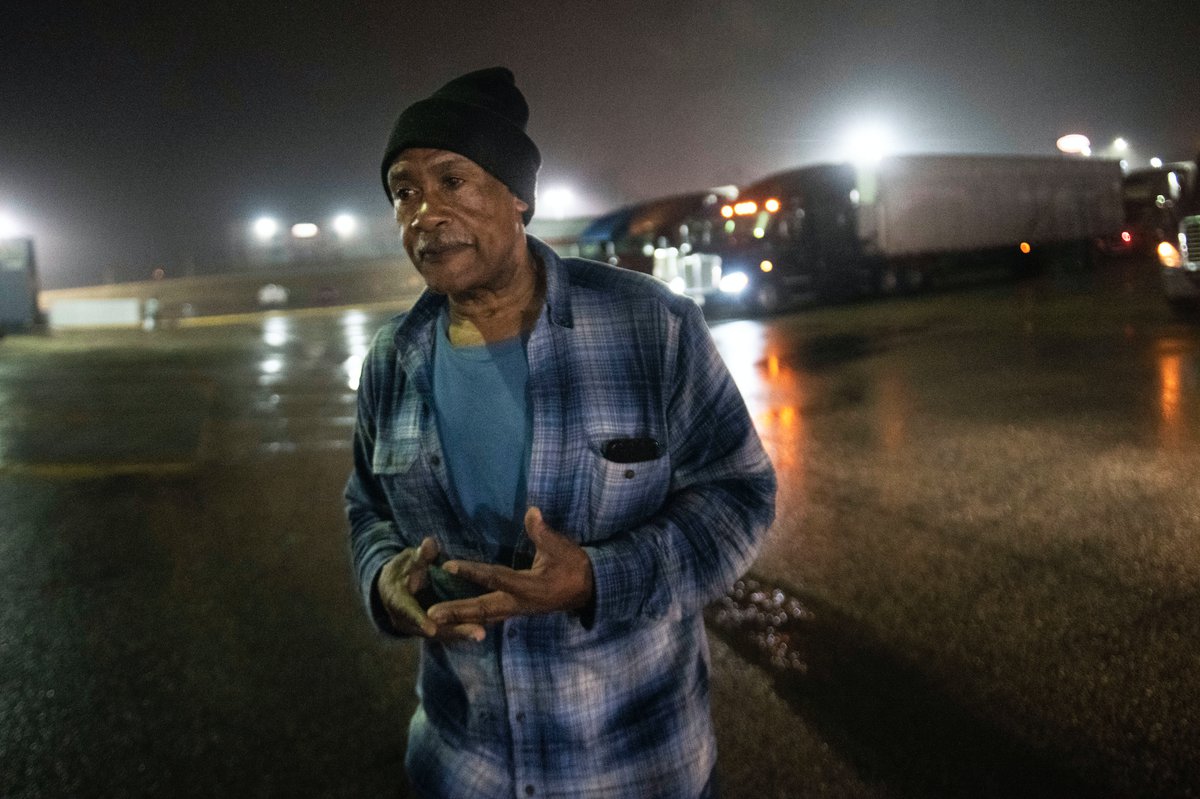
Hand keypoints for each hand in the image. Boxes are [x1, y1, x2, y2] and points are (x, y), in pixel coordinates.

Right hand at [376, 538, 484, 641]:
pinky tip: (481, 629)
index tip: (431, 629)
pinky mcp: (431, 629)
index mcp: (396, 600)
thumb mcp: (408, 559)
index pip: (408, 610)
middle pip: (431, 629)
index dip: (419, 619)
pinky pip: (447, 632)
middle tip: (477, 633)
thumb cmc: (402, 569)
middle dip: (453, 631)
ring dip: (462, 634)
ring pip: (441, 633)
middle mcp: (405, 620)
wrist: (393, 587)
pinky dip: (462, 631)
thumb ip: (420, 555)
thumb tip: (430, 544)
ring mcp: (418, 628)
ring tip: (481, 634)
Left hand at [426, 507, 594, 638]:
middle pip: (483, 609)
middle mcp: (519, 604)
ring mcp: (517, 610)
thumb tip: (531, 512)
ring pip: (484, 616)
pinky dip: (472, 618)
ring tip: (435, 619)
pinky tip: (456, 619)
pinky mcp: (516, 610)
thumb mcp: (563, 548)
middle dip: (457, 611)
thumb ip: (543, 533)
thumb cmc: (575, 567)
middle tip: (431, 614)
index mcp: (530, 588)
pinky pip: (490, 616)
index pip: (496, 578)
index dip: (472, 572)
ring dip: (460, 618)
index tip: (449, 566)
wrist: (589, 590)